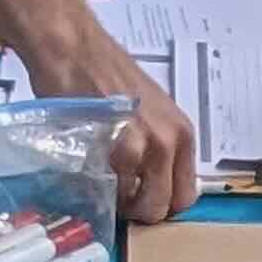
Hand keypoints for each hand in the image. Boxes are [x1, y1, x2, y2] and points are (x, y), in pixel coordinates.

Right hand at [31, 35, 198, 224]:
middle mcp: (171, 141)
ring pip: (142, 205)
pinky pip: (114, 191)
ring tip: (103, 184)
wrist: (74, 50)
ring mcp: (146, 145)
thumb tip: (150, 183)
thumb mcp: (147, 113)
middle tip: (118, 200)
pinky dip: (101, 191)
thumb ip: (156, 147)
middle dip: (141, 211)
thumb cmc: (104, 77)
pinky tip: (90, 171)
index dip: (162, 204)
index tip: (141, 200)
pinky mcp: (117, 146)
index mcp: (182, 132)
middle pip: (165, 206)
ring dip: (121, 204)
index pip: (186, 194)